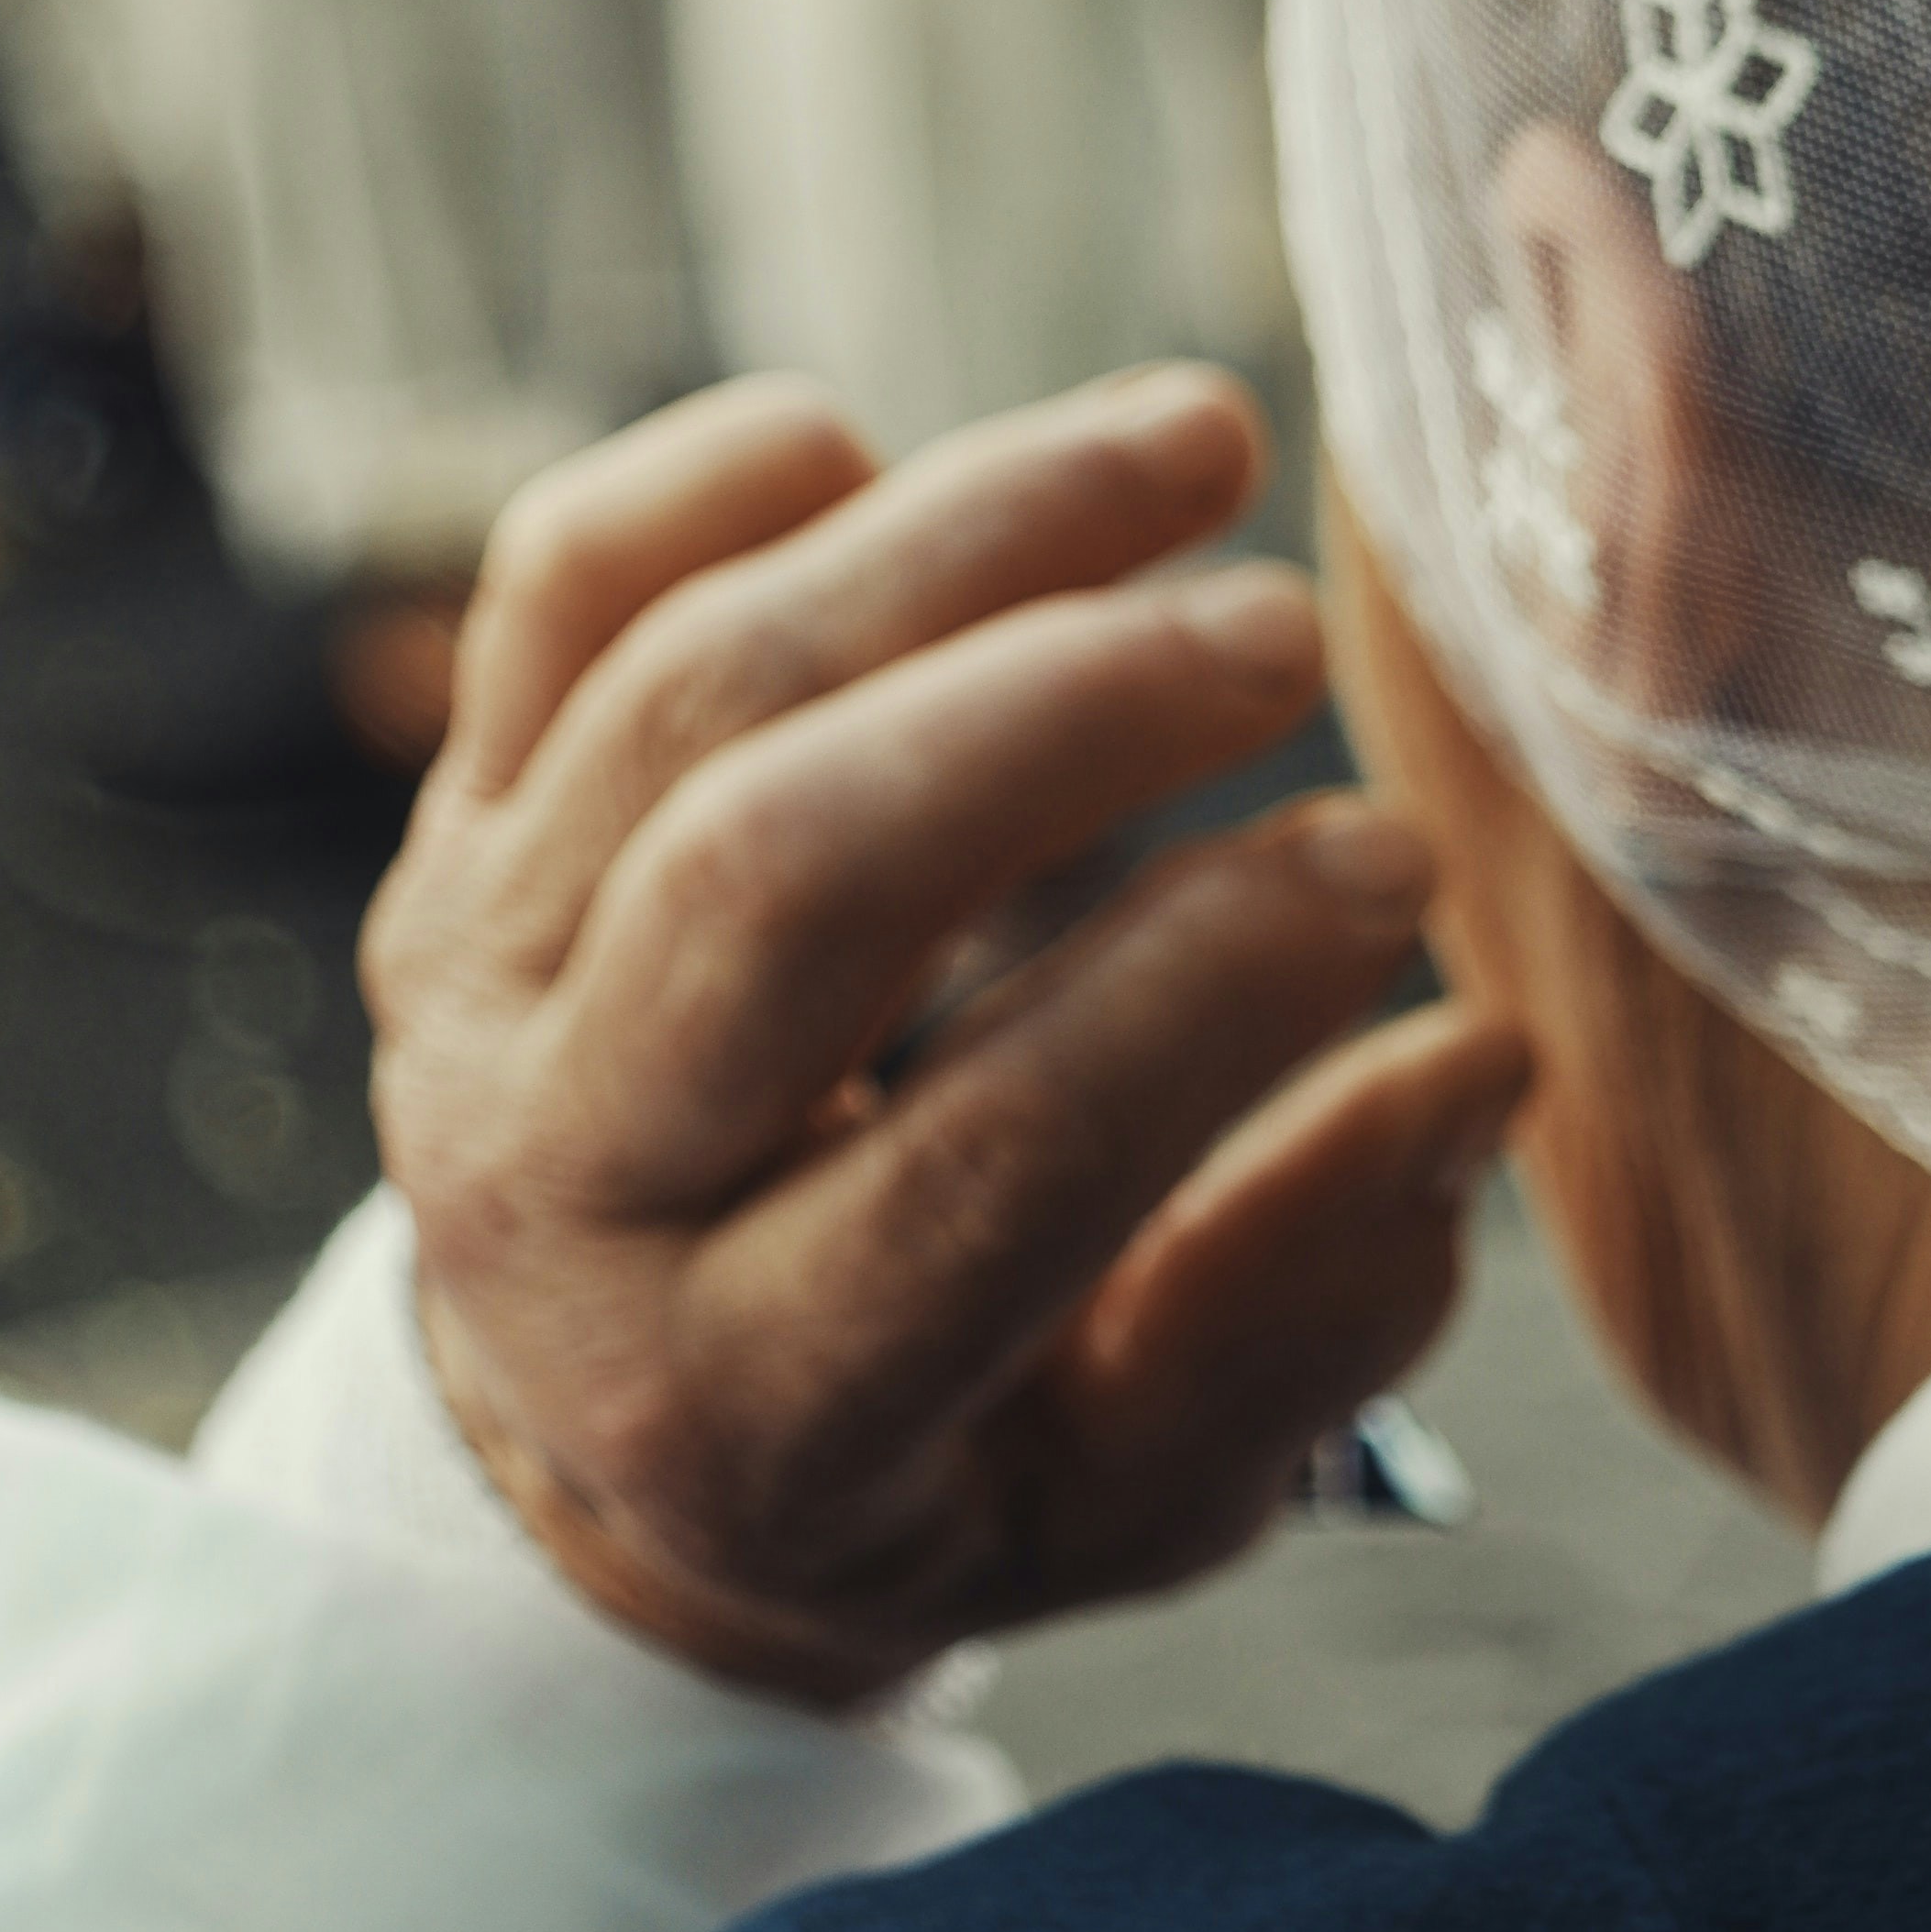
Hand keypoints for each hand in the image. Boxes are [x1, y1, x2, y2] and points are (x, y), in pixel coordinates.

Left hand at [366, 370, 1529, 1705]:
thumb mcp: (1127, 1488)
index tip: (1398, 855)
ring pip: (688, 687)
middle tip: (1287, 634)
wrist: (600, 1417)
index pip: (984, 1159)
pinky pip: (554, 586)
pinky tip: (900, 457)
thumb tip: (1478, 1071)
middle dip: (1058, 717)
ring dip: (962, 531)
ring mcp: (474, 976)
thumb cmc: (938, 1447)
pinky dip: (721, 480)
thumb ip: (1305, 1316)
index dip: (1210, 990)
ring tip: (1199, 443)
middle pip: (776, 878)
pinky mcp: (452, 817)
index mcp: (747, 1403)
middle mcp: (557, 1183)